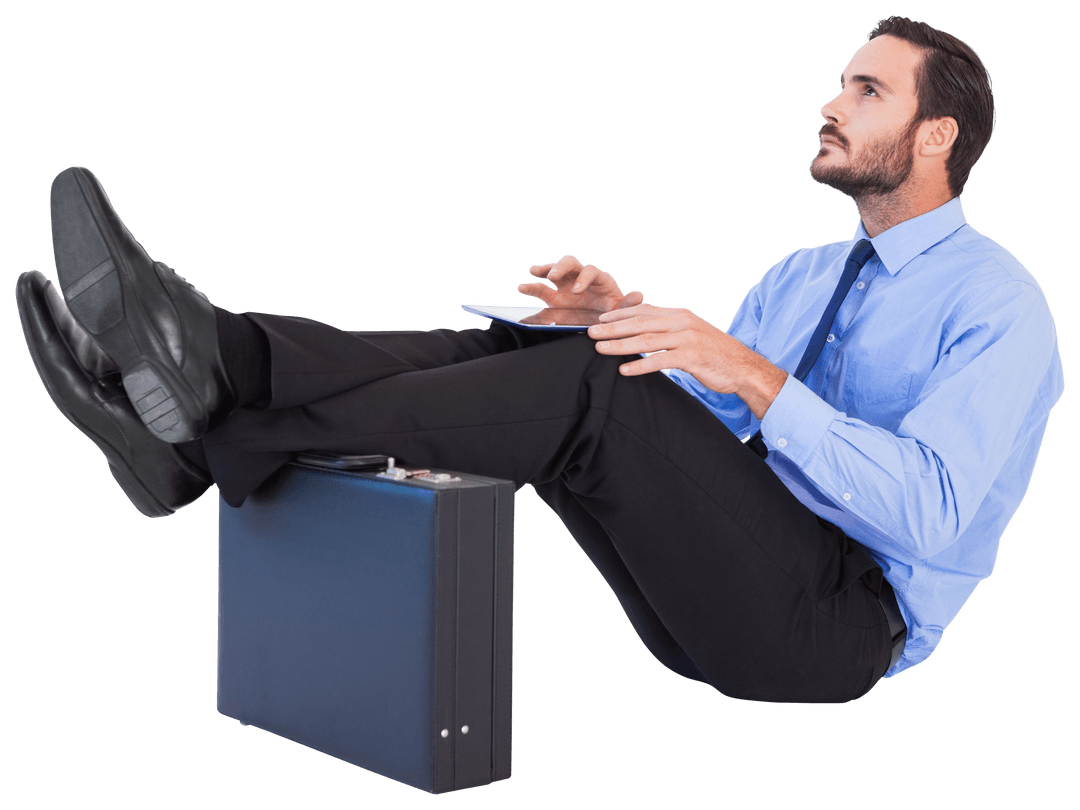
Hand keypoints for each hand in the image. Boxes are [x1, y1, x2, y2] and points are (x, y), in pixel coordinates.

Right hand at [517, 254, 643, 312]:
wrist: (604, 323)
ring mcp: (566, 285)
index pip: (590, 271)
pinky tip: (521, 287)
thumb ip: (628, 304)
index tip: (576, 291)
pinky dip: (531, 287)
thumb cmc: (614, 313)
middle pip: (570, 263)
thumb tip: (639, 295)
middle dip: (560, 267)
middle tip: (553, 276)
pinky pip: (541, 289)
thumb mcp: (622, 311)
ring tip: (533, 272)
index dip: (583, 279)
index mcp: (598, 279)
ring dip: (544, 270)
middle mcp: (580, 277)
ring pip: (553, 271)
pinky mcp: (555, 297)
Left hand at [588, 304, 787, 418]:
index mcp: (679, 315)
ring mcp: (687, 338)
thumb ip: (669, 331)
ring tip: (599, 348)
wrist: (744, 367)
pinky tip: (623, 370)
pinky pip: (660, 360)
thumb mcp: (690, 335)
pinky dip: (640, 365)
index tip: (600, 319)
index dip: (619, 314)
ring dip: (620, 344)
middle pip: (639, 323)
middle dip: (612, 327)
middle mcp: (681, 322)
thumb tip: (644, 333)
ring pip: (646, 339)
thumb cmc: (714, 354)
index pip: (643, 311)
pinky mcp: (691, 356)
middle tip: (589, 332)